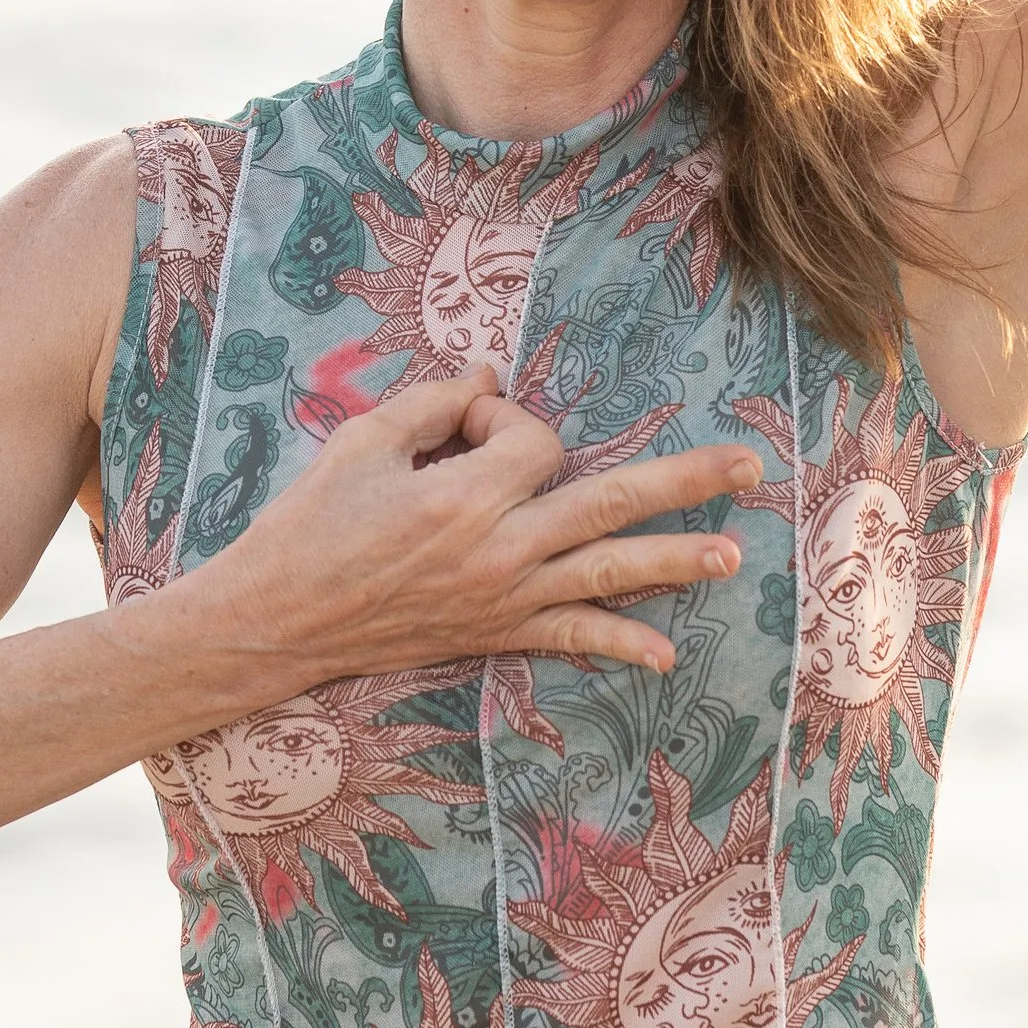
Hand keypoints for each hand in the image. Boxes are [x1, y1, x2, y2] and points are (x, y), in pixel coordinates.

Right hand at [140, 371, 765, 716]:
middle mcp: (500, 551)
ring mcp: (504, 598)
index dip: (507, 421)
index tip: (466, 425)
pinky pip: (569, 638)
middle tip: (749, 465)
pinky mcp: (494, 633)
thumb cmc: (311, 524)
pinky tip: (664, 655)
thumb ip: (436, 401)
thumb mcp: (365, 442)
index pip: (533, 440)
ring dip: (675, 559)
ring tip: (732, 553)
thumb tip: (492, 372)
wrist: (278, 620)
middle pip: (612, 501)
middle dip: (686, 481)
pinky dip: (618, 644)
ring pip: (608, 572)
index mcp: (466, 496)